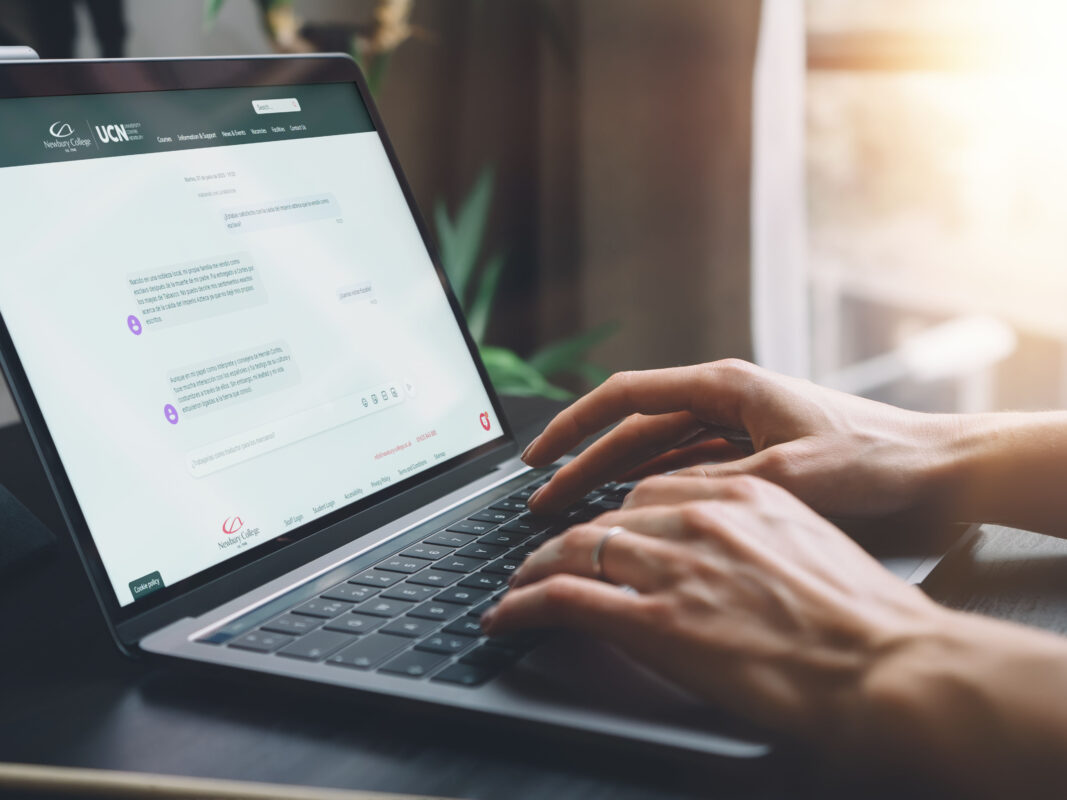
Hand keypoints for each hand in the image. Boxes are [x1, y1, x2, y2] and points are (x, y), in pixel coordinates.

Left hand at [483, 474, 949, 743]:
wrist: (888, 665)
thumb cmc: (865, 618)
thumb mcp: (810, 549)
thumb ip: (756, 537)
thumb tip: (726, 556)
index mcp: (741, 494)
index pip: (650, 488)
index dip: (614, 515)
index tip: (598, 531)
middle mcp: (701, 516)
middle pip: (608, 517)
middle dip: (569, 538)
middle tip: (543, 558)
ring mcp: (676, 563)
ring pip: (576, 548)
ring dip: (535, 568)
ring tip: (517, 587)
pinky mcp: (657, 618)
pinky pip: (567, 597)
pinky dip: (526, 604)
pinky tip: (508, 614)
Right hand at [522, 359, 958, 519]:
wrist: (938, 468)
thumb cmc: (875, 457)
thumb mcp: (789, 474)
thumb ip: (716, 483)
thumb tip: (648, 502)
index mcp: (727, 386)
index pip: (627, 397)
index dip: (574, 425)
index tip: (538, 456)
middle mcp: (726, 400)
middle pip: (634, 429)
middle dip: (585, 462)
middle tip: (543, 497)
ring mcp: (739, 428)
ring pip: (657, 454)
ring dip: (615, 479)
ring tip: (574, 510)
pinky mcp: (754, 455)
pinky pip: (687, 471)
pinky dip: (655, 491)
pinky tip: (633, 516)